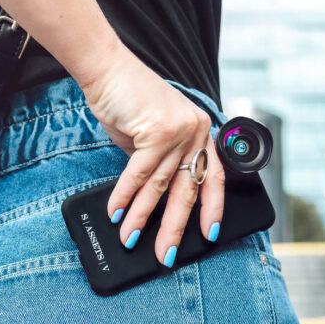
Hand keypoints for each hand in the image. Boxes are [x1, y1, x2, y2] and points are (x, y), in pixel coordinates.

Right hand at [81, 44, 224, 266]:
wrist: (108, 70)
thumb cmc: (129, 100)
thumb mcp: (152, 133)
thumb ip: (160, 160)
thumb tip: (154, 196)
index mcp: (201, 131)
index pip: (215, 176)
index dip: (213, 207)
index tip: (209, 232)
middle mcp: (196, 131)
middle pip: (189, 189)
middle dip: (175, 225)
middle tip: (166, 253)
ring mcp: (180, 131)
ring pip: (161, 186)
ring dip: (143, 217)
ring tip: (132, 240)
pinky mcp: (157, 132)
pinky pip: (140, 174)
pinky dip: (125, 197)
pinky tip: (117, 214)